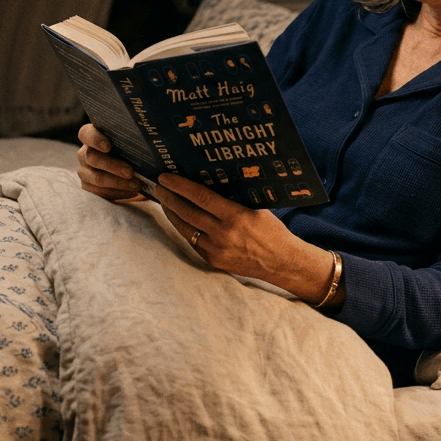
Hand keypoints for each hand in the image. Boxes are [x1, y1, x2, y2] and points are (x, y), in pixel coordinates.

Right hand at [76, 123, 143, 201]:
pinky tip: (132, 192)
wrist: (129, 169)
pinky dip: (117, 193)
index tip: (108, 147)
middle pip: (93, 157)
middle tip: (130, 172)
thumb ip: (133, 136)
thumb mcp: (131, 141)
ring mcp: (84, 170)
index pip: (86, 133)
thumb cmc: (131, 150)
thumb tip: (150, 135)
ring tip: (137, 185)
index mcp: (92, 136)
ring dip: (118, 183)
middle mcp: (84, 153)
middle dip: (113, 166)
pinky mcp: (88, 186)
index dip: (95, 139)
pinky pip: (99, 192)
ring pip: (97, 178)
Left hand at [153, 173, 336, 303]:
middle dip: (169, 197)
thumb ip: (234, 197)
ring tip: (163, 200)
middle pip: (187, 212)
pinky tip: (178, 219)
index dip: (180, 186)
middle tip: (159, 186)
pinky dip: (183, 228)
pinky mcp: (213, 261)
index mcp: (236, 216)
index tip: (167, 177)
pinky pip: (192, 241)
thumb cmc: (272, 231)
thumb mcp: (256, 207)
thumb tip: (211, 180)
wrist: (281, 263)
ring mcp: (216, 249)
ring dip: (171, 212)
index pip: (200, 197)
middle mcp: (223, 234)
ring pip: (185, 228)